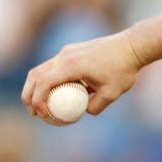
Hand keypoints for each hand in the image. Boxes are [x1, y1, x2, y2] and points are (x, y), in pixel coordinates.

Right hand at [21, 32, 144, 120]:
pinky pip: (54, 65)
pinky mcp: (72, 50)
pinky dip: (48, 79)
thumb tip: (82, 112)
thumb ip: (95, 106)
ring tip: (39, 105)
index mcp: (71, 65)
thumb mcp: (112, 93)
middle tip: (33, 112)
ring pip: (42, 69)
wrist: (132, 46)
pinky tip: (56, 92)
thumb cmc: (124, 69)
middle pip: (36, 75)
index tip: (43, 115)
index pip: (44, 83)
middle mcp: (64, 56)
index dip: (38, 100)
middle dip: (29, 95)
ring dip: (36, 86)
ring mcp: (67, 51)